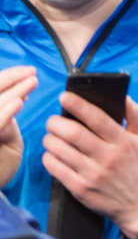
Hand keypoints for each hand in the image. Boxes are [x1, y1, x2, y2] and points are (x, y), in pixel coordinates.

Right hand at [0, 67, 36, 187]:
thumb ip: (6, 117)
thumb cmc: (1, 165)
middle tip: (32, 73)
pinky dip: (4, 113)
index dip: (8, 79)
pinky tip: (18, 103)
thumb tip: (17, 98)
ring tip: (31, 82)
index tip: (29, 73)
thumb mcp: (5, 137)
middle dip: (9, 80)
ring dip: (12, 91)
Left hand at [42, 95, 137, 238]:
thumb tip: (123, 96)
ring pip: (61, 151)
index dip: (78, 105)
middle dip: (56, 123)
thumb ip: (136, 115)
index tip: (64, 96)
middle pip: (74, 134)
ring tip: (50, 135)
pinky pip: (56, 169)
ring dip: (50, 140)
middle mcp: (107, 157)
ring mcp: (92, 174)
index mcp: (123, 142)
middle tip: (52, 120)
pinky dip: (49, 158)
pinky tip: (51, 153)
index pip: (97, 119)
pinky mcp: (80, 189)